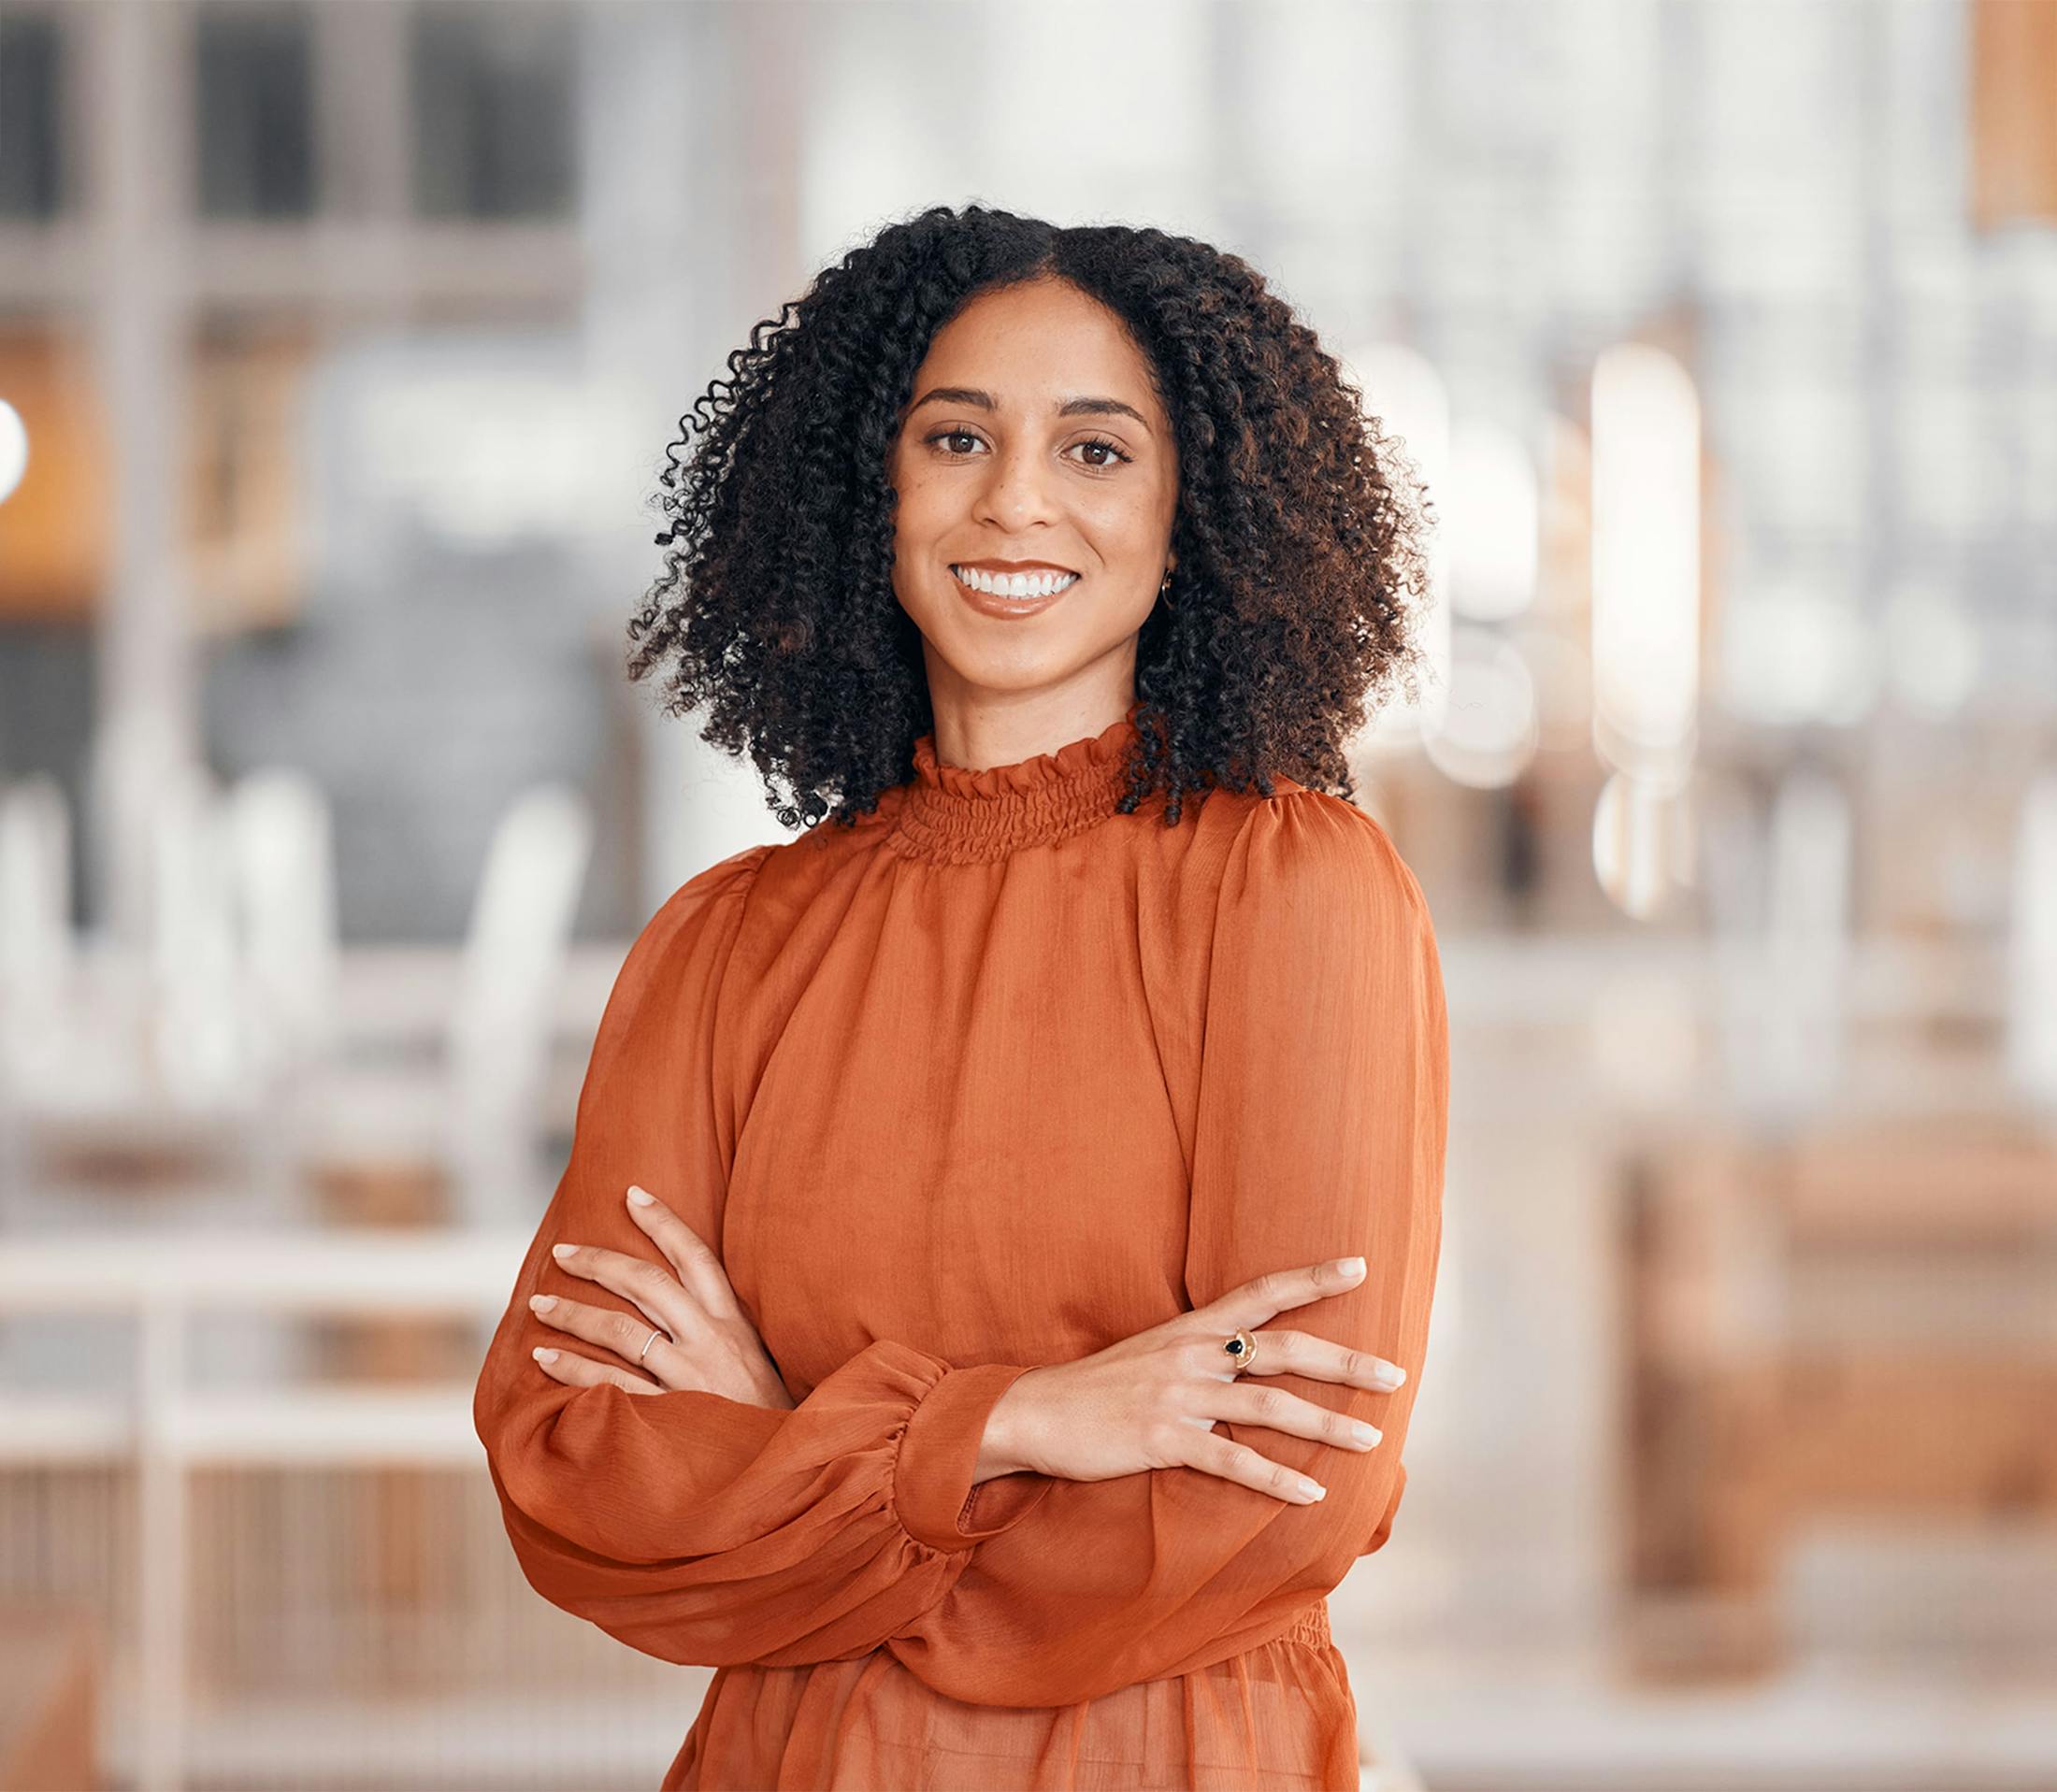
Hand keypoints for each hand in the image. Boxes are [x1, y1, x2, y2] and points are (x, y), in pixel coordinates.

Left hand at [528, 1184, 794, 1409]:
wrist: (787, 1472)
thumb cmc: (768, 1420)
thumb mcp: (758, 1364)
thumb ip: (723, 1334)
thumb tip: (679, 1307)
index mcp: (735, 1324)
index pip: (697, 1257)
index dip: (664, 1222)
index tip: (632, 1193)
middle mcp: (712, 1341)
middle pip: (648, 1283)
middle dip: (600, 1262)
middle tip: (562, 1252)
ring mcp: (690, 1377)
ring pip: (621, 1329)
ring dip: (574, 1313)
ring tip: (539, 1304)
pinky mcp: (671, 1415)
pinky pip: (610, 1384)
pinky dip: (572, 1369)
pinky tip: (545, 1358)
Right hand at [988, 1255, 1406, 1504]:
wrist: (1035, 1411)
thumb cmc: (1096, 1388)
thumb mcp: (1151, 1353)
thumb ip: (1199, 1351)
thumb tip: (1246, 1358)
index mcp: (1192, 1328)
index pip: (1262, 1291)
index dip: (1312, 1278)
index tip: (1360, 1266)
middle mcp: (1194, 1354)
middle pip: (1286, 1349)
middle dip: (1346, 1362)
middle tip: (1396, 1374)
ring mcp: (1181, 1396)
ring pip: (1271, 1406)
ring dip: (1327, 1425)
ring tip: (1371, 1440)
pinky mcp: (1166, 1439)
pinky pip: (1233, 1460)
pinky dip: (1277, 1478)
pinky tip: (1312, 1493)